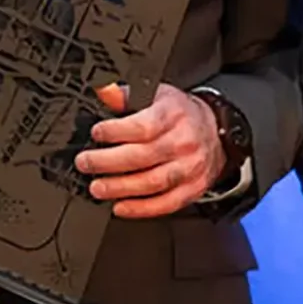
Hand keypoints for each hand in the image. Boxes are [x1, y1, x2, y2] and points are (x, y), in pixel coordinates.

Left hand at [76, 84, 223, 218]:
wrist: (217, 131)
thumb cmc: (181, 115)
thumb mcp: (157, 95)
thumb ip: (127, 95)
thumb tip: (104, 94)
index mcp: (174, 115)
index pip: (143, 126)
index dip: (116, 131)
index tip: (96, 133)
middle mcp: (184, 141)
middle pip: (143, 156)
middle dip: (107, 162)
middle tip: (85, 163)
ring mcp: (190, 167)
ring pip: (153, 183)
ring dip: (120, 188)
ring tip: (97, 188)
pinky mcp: (193, 188)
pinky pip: (166, 203)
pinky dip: (141, 209)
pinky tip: (121, 206)